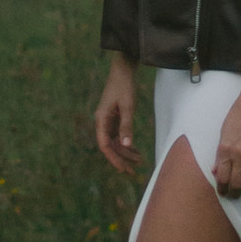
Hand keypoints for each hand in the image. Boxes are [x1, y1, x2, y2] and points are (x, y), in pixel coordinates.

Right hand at [93, 57, 139, 175]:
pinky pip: (119, 134)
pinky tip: (135, 149)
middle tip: (133, 171)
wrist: (123, 70)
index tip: (123, 169)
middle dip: (121, 158)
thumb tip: (126, 145)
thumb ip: (126, 126)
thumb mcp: (127, 106)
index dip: (113, 158)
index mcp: (101, 120)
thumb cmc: (124, 86)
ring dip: (125, 151)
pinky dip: (126, 142)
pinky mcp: (114, 117)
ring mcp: (108, 120)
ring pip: (115, 141)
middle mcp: (102, 121)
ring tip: (139, 161)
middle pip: (110, 145)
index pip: (105, 145)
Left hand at [211, 81, 240, 196]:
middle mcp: (239, 154)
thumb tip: (217, 170)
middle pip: (237, 183)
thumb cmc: (238, 113)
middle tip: (234, 194)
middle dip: (234, 192)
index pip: (222, 177)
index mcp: (225, 149)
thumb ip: (221, 153)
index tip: (223, 192)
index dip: (222, 188)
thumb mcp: (224, 131)